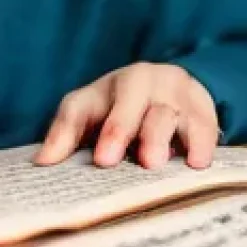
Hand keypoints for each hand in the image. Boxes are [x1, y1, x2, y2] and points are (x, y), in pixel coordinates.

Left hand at [34, 62, 218, 170]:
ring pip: (167, 111)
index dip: (83, 132)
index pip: (87, 106)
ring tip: (158, 165)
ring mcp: (173, 91)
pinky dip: (202, 143)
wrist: (169, 88)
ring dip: (161, 136)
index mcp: (105, 86)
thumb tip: (41, 164)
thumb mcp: (89, 111)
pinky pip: (204, 123)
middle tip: (119, 160)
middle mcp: (140, 81)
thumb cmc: (119, 106)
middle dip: (124, 128)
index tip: (99, 161)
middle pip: (130, 101)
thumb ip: (66, 134)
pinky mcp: (202, 106)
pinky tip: (199, 164)